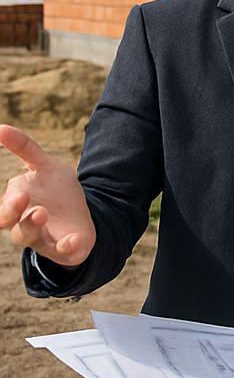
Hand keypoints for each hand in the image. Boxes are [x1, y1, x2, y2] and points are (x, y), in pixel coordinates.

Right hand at [0, 124, 95, 267]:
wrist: (81, 219)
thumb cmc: (57, 192)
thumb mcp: (46, 166)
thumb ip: (25, 148)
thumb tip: (1, 127)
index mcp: (15, 204)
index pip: (3, 203)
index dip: (6, 201)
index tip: (17, 191)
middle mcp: (21, 222)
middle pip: (7, 220)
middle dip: (10, 210)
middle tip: (21, 197)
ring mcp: (41, 237)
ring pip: (27, 236)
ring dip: (31, 224)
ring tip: (41, 212)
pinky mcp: (62, 248)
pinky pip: (61, 250)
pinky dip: (66, 245)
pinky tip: (73, 239)